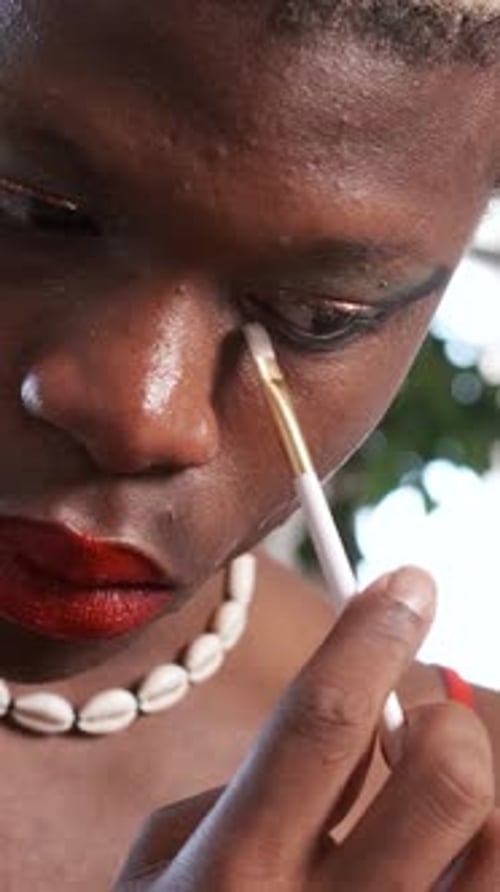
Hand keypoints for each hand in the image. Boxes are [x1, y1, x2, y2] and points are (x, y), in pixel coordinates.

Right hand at [115, 568, 495, 889]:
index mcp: (233, 872)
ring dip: (479, 786)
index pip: (326, 720)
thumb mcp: (164, 861)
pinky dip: (485, 844)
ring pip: (499, 843)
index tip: (407, 580)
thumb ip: (249, 786)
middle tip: (418, 716)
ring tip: (429, 791)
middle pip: (444, 778)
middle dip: (444, 718)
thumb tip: (364, 730)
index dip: (372, 635)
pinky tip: (444, 846)